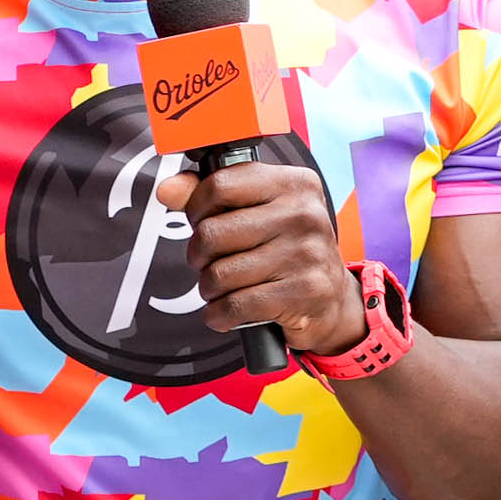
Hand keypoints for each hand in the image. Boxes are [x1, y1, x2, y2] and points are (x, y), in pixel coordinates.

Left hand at [159, 158, 364, 358]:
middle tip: (209, 262)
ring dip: (209, 289)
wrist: (332, 302)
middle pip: (212, 233)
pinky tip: (225, 312)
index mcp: (294, 184)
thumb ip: (212, 196)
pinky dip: (219, 315)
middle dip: (198, 256)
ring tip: (221, 288)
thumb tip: (168, 190)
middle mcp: (304, 214)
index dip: (196, 208)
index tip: (201, 221)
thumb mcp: (259, 213)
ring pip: (219, 274)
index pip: (220, 185)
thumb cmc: (288, 251)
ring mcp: (306, 254)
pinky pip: (235, 305)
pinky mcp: (304, 292)